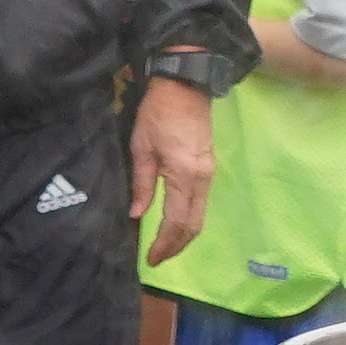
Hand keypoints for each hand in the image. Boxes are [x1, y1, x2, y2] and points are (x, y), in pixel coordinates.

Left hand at [129, 73, 219, 259]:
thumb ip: (141, 184)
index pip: (176, 222)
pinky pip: (201, 204)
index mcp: (184, 177)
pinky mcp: (209, 168)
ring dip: (185, 236)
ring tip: (166, 246)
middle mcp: (202, 180)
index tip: (151, 258)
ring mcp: (209, 174)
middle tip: (158, 259)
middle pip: (194, 226)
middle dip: (177, 246)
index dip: (164, 244)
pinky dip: (189, 220)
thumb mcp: (141, 148)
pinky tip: (175, 224)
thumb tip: (136, 214)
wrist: (185, 85)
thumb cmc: (158, 114)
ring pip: (200, 217)